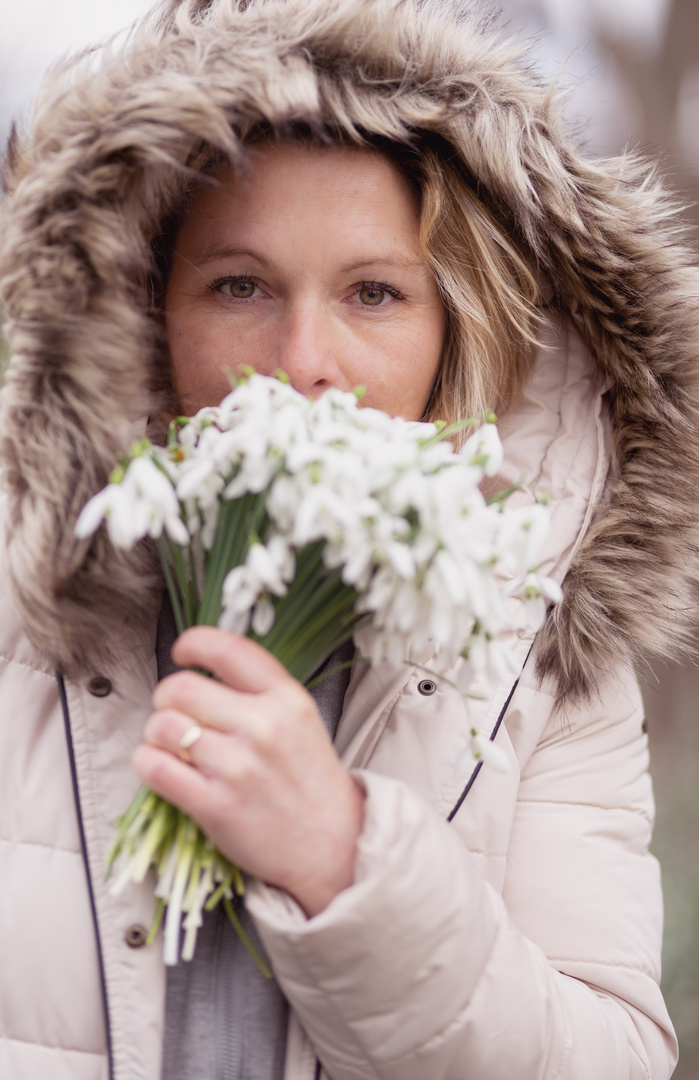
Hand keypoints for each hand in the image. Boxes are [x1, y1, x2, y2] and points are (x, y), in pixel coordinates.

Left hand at [132, 626, 364, 915]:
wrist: (334, 844)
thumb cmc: (310, 778)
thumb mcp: (301, 717)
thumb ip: (258, 689)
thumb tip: (202, 666)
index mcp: (286, 698)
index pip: (226, 649)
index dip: (192, 643)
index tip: (183, 653)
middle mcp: (262, 727)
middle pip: (180, 687)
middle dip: (166, 697)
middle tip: (176, 711)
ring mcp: (237, 767)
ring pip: (161, 726)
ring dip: (157, 734)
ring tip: (175, 746)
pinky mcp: (215, 806)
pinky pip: (154, 768)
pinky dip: (148, 762)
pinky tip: (165, 767)